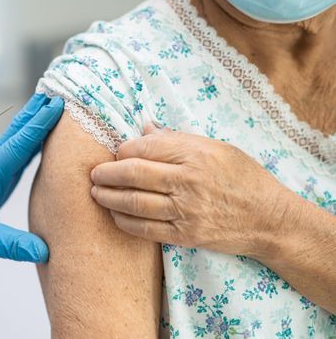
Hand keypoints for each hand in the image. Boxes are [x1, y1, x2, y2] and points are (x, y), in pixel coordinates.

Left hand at [0, 94, 63, 261]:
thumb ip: (12, 245)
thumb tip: (44, 251)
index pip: (20, 143)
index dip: (40, 124)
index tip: (57, 105)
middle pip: (20, 130)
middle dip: (39, 111)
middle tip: (60, 92)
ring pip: (19, 136)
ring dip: (36, 119)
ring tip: (54, 103)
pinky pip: (19, 149)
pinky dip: (33, 136)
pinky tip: (43, 133)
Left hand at [90, 124, 294, 257]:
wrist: (270, 219)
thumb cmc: (245, 178)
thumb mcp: (217, 148)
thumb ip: (178, 139)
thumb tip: (146, 128)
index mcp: (194, 154)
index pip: (144, 148)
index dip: (122, 151)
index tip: (115, 153)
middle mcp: (187, 182)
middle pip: (133, 174)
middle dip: (106, 174)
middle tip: (93, 174)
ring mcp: (186, 211)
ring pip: (134, 203)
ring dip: (109, 198)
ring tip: (96, 193)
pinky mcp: (185, 235)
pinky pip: (145, 230)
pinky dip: (125, 222)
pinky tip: (115, 215)